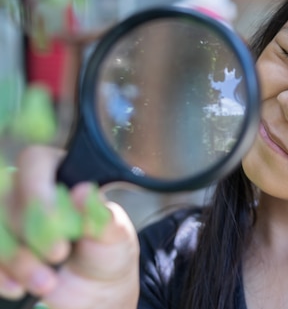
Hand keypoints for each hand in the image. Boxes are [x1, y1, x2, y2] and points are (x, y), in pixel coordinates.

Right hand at [0, 146, 139, 308]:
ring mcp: (10, 219)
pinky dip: (1, 274)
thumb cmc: (107, 250)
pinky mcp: (2, 245)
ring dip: (17, 258)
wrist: (97, 288)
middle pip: (8, 197)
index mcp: (63, 174)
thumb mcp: (114, 234)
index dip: (38, 191)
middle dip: (32, 232)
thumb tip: (83, 191)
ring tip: (48, 281)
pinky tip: (19, 287)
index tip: (56, 223)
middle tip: (59, 254)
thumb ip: (102, 214)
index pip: (35, 162)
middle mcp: (30, 190)